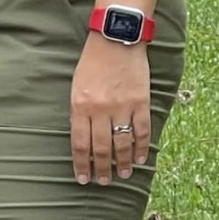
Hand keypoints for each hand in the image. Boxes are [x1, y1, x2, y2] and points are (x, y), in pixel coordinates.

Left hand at [70, 32, 150, 184]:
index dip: (81, 164)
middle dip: (101, 169)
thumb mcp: (77, 84)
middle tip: (103, 181)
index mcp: (81, 105)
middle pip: (101, 149)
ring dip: (122, 163)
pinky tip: (140, 158)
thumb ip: (79, 111)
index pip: (80, 144)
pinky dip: (141, 148)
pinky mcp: (140, 102)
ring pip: (122, 144)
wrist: (116, 38)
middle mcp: (100, 110)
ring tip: (123, 174)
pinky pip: (141, 132)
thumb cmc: (93, 60)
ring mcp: (122, 107)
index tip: (82, 178)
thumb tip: (83, 138)